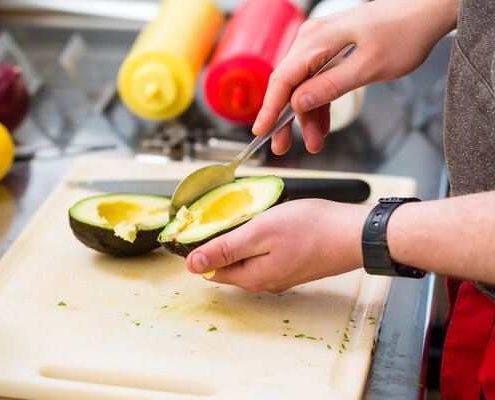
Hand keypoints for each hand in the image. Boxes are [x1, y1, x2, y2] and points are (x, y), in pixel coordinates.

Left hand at [185, 200, 370, 292]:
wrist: (354, 235)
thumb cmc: (311, 230)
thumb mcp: (259, 233)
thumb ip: (225, 249)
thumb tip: (192, 265)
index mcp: (251, 277)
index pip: (210, 269)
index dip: (202, 247)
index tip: (205, 224)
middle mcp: (264, 282)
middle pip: (229, 265)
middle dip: (223, 242)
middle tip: (229, 215)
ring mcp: (280, 276)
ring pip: (248, 259)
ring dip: (242, 240)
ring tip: (250, 217)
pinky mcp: (293, 267)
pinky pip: (265, 256)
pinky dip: (260, 241)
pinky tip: (269, 225)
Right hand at [253, 0, 458, 154]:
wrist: (425, 13)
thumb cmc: (403, 34)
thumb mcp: (368, 67)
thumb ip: (330, 86)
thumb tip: (297, 103)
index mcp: (316, 40)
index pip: (282, 79)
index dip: (269, 109)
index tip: (261, 132)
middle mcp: (312, 40)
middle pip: (288, 86)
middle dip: (286, 119)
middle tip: (282, 147)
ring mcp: (319, 45)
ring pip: (303, 87)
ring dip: (307, 116)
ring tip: (315, 141)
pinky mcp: (330, 51)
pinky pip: (316, 82)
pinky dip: (319, 104)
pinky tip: (322, 125)